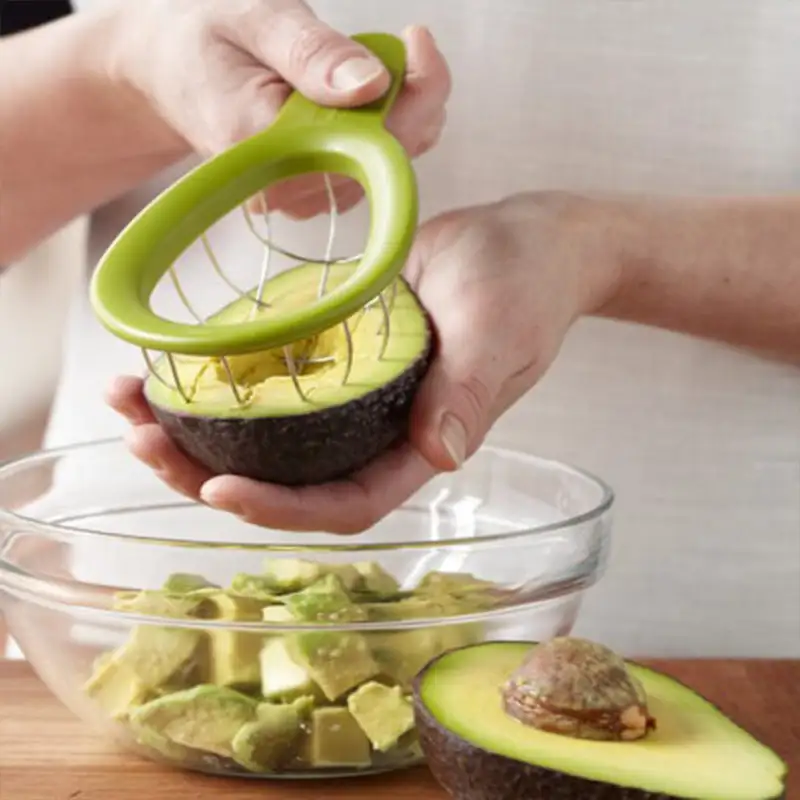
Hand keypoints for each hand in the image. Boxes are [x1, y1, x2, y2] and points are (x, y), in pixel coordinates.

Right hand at [107, 0, 449, 216]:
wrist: (171, 70)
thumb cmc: (207, 39)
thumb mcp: (255, 18)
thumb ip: (313, 52)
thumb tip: (373, 85)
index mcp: (267, 147)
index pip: (367, 139)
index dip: (412, 94)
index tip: (417, 39)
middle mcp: (286, 190)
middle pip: (387, 158)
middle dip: (410, 98)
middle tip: (399, 45)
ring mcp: (301, 199)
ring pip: (388, 164)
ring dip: (397, 112)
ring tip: (361, 70)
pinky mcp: (314, 196)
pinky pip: (373, 168)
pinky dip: (383, 128)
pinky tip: (358, 100)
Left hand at [108, 192, 624, 532]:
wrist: (522, 242)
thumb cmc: (524, 284)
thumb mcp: (499, 331)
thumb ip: (469, 391)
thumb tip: (442, 455)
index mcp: (419, 444)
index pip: (349, 502)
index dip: (284, 509)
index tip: (219, 487)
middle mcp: (378, 431)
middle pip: (289, 482)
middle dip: (210, 474)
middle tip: (143, 439)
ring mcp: (352, 396)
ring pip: (267, 437)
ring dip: (196, 429)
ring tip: (131, 401)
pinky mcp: (335, 354)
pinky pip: (272, 380)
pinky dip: (219, 377)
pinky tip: (169, 361)